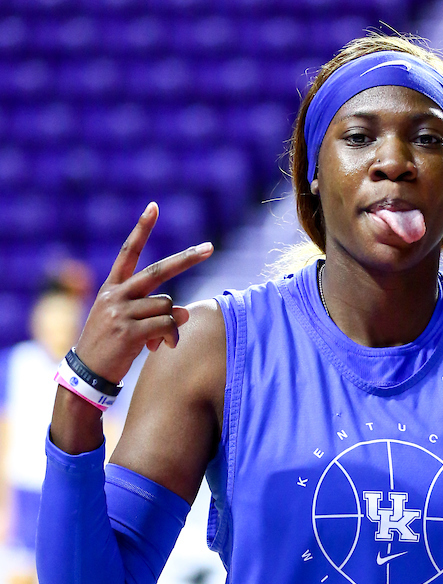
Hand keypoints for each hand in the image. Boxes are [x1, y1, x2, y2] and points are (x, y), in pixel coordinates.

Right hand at [75, 203, 213, 380]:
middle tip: (210, 248)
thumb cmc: (110, 347)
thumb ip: (154, 313)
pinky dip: (170, 336)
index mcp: (112, 288)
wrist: (87, 373)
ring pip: (167, 306)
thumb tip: (184, 313)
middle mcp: (116, 295)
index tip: (154, 207)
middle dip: (187, 259)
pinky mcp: (129, 332)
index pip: (129, 252)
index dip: (141, 229)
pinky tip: (162, 348)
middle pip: (158, 270)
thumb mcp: (128, 323)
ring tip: (162, 342)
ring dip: (172, 325)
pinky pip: (165, 325)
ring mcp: (121, 312)